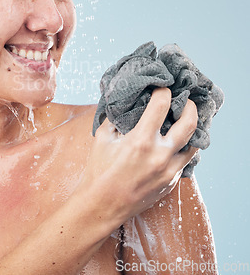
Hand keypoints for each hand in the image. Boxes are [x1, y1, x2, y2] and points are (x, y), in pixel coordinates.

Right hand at [81, 88, 197, 226]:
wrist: (102, 205)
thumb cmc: (99, 171)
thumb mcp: (102, 139)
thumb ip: (115, 119)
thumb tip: (122, 103)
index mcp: (141, 141)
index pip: (161, 105)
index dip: (163, 91)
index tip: (161, 88)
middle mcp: (160, 155)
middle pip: (189, 124)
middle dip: (189, 107)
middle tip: (185, 101)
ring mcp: (168, 171)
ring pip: (194, 146)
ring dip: (189, 132)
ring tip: (182, 123)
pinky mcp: (170, 183)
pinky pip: (184, 162)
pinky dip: (181, 150)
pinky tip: (172, 145)